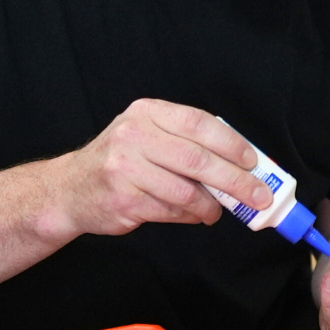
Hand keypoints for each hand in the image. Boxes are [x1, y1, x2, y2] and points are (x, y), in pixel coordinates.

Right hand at [52, 101, 271, 237]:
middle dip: (236, 181)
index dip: (232, 144)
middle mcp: (133, 136)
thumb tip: (240, 164)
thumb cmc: (120, 162)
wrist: (70, 189)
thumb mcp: (147, 136)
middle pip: (198, 160)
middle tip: (259, 196)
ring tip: (219, 211)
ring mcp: (126, 169)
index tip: (253, 162)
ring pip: (187, 191)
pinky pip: (171, 211)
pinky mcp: (124, 200)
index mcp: (146, 113)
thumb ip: (186, 142)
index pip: (199, 123)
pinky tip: (195, 215)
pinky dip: (191, 216)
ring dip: (212, 206)